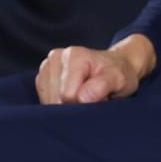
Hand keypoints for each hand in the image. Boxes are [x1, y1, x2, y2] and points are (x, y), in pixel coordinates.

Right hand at [34, 34, 155, 104]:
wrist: (115, 66)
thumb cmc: (117, 73)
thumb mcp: (118, 78)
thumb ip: (102, 85)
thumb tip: (82, 97)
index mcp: (74, 55)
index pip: (68, 95)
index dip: (85, 103)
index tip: (100, 97)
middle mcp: (57, 57)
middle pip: (56, 99)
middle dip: (74, 105)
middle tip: (92, 97)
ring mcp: (47, 66)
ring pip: (48, 102)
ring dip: (66, 105)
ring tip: (84, 95)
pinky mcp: (42, 77)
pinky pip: (44, 101)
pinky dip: (58, 104)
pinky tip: (72, 97)